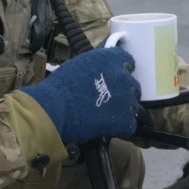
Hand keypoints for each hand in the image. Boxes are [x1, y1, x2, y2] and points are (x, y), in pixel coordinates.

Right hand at [19, 47, 141, 146]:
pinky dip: (121, 128)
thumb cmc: (59, 86)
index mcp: (111, 59)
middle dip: (123, 93)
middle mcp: (123, 77)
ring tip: (109, 117)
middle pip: (132, 86)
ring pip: (134, 107)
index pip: (128, 61)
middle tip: (109, 100)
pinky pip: (130, 125)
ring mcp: (127, 100)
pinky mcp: (125, 121)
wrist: (54, 109)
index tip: (115, 78)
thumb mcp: (79, 66)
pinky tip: (108, 129)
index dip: (122, 70)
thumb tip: (100, 74)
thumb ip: (96, 68)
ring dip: (124, 111)